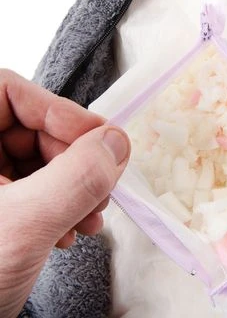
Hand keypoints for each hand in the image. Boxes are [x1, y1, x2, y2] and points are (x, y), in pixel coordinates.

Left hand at [0, 69, 130, 317]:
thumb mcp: (25, 226)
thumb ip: (77, 178)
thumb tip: (119, 141)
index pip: (9, 92)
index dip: (59, 109)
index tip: (101, 139)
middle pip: (34, 129)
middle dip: (76, 159)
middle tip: (101, 188)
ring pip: (43, 160)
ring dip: (77, 186)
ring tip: (90, 217)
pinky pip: (41, 187)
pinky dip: (65, 204)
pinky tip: (73, 230)